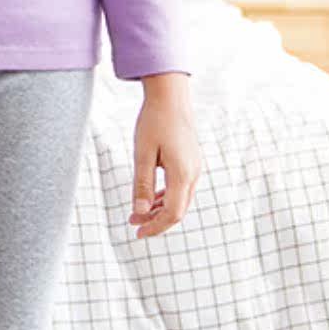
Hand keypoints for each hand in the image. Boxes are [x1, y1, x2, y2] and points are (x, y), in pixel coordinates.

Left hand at [130, 73, 201, 237]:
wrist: (171, 96)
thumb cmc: (154, 121)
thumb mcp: (142, 154)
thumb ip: (142, 185)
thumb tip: (140, 213)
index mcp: (182, 173)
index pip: (172, 213)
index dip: (155, 227)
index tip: (137, 233)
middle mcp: (193, 173)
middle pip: (178, 211)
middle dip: (157, 221)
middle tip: (133, 225)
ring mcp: (195, 167)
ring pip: (181, 200)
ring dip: (160, 210)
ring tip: (138, 214)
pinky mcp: (192, 162)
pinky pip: (181, 188)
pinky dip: (166, 198)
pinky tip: (151, 199)